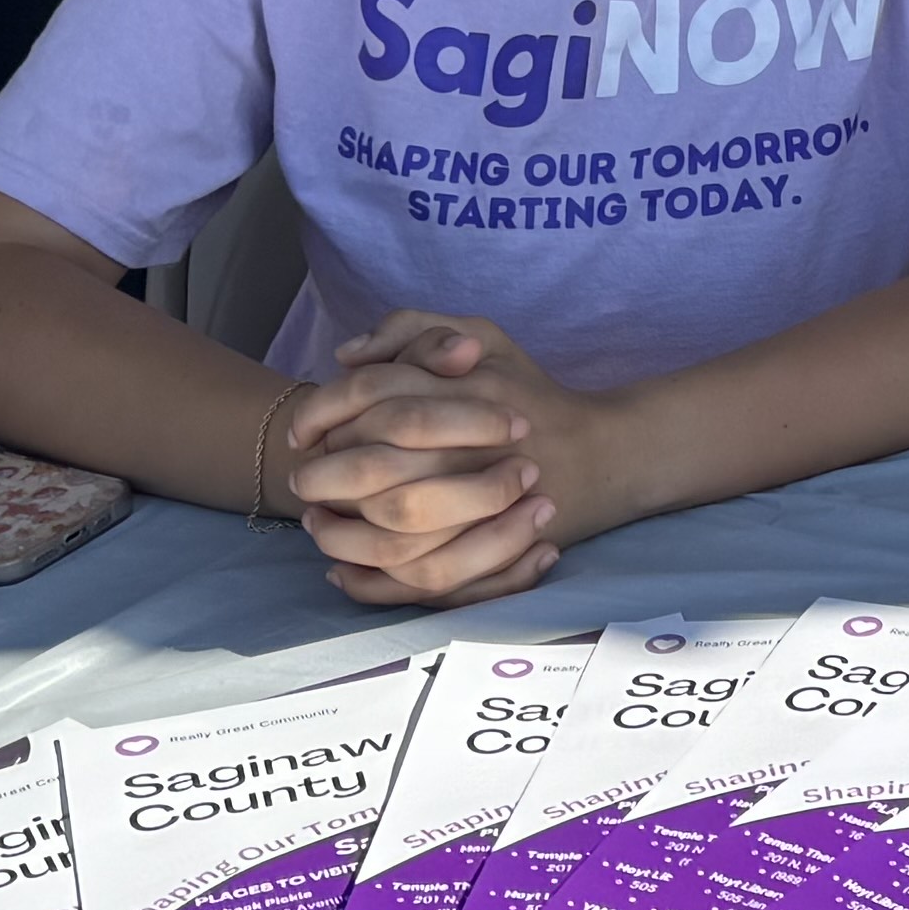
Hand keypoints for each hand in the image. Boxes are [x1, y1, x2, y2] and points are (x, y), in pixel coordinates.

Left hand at [276, 311, 583, 603]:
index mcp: (466, 388)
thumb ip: (413, 328)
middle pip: (375, 470)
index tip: (302, 434)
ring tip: (318, 526)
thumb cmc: (531, 392)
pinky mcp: (492, 552)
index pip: (372, 397)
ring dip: (342, 534)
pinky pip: (421, 579)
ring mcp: (486, 506)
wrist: (606, 453)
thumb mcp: (484, 336)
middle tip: (303, 483)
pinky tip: (341, 570)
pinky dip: (372, 581)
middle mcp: (474, 448)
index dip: (324, 415)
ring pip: (395, 533)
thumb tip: (346, 356)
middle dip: (326, 479)